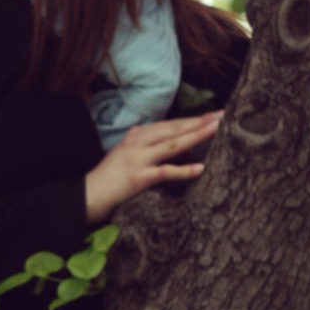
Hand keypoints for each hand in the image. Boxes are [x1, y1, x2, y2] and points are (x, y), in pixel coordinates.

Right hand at [84, 113, 222, 223]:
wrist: (89, 194)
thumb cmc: (109, 177)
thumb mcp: (127, 153)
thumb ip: (145, 145)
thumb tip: (169, 141)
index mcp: (136, 135)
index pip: (169, 124)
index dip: (191, 119)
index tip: (211, 115)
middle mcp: (137, 142)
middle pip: (174, 129)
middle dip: (199, 122)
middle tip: (221, 115)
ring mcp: (138, 159)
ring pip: (172, 144)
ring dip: (195, 136)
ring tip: (215, 129)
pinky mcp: (138, 178)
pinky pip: (165, 172)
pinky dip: (184, 170)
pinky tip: (200, 168)